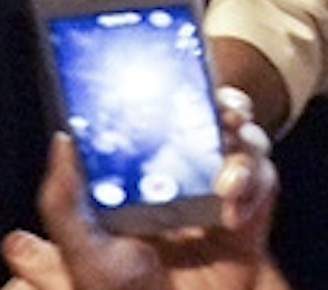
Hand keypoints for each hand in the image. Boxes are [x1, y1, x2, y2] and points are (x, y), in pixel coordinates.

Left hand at [0, 90, 281, 289]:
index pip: (163, 114)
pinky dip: (253, 185)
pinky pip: (265, 177)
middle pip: (216, 114)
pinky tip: (233, 209)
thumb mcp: (81, 250)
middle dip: (226, 103)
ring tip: (227, 176)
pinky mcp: (253, 206)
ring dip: (244, 145)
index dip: (176, 90)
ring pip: (247, 138)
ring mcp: (222, 187)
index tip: (180, 77)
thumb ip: (64, 199)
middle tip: (224, 111)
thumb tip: (62, 139)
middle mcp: (187, 172)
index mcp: (144, 171)